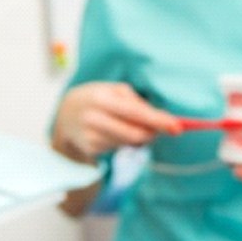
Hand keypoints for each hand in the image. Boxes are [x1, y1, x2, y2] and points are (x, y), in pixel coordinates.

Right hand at [52, 82, 180, 159]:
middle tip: (163, 127)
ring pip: (130, 143)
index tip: (177, 127)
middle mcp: (93, 119)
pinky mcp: (90, 149)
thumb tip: (162, 118)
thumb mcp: (115, 91)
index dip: (158, 120)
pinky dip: (125, 141)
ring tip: (128, 124)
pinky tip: (114, 131)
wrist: (64, 114)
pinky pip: (120, 148)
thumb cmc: (98, 98)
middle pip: (135, 134)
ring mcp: (90, 137)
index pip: (135, 113)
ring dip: (139, 137)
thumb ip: (138, 103)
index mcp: (102, 99)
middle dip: (153, 133)